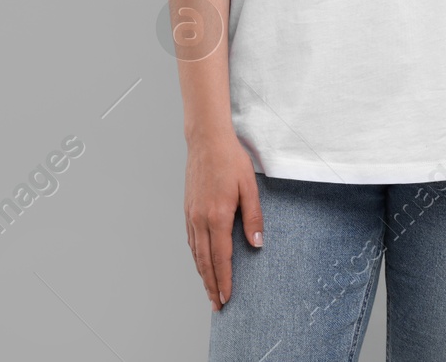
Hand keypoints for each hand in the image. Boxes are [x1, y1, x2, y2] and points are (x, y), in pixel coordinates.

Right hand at [185, 130, 262, 310]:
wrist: (206, 140)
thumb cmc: (230, 160)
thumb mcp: (249, 187)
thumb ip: (253, 216)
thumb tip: (257, 243)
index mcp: (217, 215)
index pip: (221, 257)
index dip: (224, 280)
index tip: (227, 298)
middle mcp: (200, 219)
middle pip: (205, 261)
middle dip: (211, 286)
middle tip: (217, 305)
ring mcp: (191, 215)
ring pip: (196, 254)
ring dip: (202, 275)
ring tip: (209, 292)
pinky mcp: (187, 210)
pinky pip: (191, 241)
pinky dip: (196, 258)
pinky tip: (201, 264)